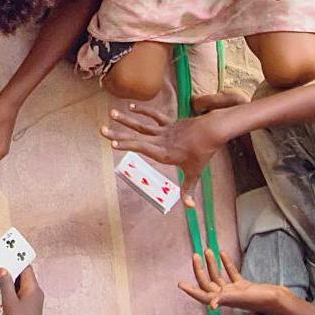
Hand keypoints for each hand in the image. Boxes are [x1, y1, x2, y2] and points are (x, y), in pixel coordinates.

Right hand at [0, 265, 43, 314]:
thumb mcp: (9, 302)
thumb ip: (6, 284)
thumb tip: (3, 270)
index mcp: (33, 288)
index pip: (26, 268)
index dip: (15, 261)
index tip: (5, 257)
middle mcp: (35, 292)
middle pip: (23, 276)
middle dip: (10, 271)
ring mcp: (33, 300)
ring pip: (21, 285)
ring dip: (9, 282)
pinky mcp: (29, 307)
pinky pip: (20, 294)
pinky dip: (11, 292)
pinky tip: (0, 293)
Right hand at [100, 102, 219, 207]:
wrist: (212, 131)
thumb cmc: (202, 153)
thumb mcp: (195, 173)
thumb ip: (189, 190)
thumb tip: (190, 208)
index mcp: (164, 154)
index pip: (142, 148)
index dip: (127, 145)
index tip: (112, 144)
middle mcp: (161, 141)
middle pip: (136, 137)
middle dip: (117, 134)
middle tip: (102, 130)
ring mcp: (164, 131)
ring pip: (142, 125)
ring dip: (126, 119)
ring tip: (112, 112)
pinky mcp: (169, 123)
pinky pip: (154, 116)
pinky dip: (143, 110)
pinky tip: (131, 107)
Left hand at [177, 248, 281, 314]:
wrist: (278, 299)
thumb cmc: (260, 300)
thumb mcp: (241, 297)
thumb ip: (225, 299)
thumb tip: (211, 306)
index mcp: (223, 301)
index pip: (203, 295)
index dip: (191, 290)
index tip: (181, 284)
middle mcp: (226, 296)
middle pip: (208, 283)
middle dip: (200, 270)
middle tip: (195, 255)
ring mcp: (235, 291)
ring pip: (219, 277)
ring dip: (212, 264)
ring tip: (207, 250)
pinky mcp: (243, 285)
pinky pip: (231, 273)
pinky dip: (227, 264)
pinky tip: (223, 253)